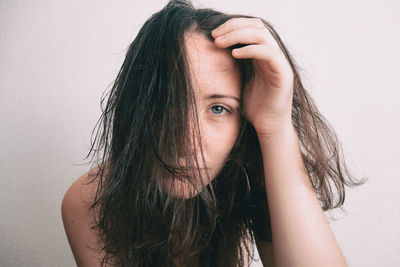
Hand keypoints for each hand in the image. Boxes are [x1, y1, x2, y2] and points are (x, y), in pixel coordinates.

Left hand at [211, 18, 293, 136]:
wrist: (269, 127)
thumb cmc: (254, 107)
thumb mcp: (240, 80)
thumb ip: (234, 65)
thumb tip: (215, 51)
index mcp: (262, 55)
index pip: (251, 27)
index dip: (232, 26)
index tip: (214, 34)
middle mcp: (273, 55)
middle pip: (256, 26)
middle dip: (233, 26)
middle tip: (215, 35)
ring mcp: (279, 63)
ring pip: (262, 35)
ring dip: (238, 35)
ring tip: (220, 42)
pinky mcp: (283, 73)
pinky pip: (269, 53)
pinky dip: (250, 50)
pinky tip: (234, 54)